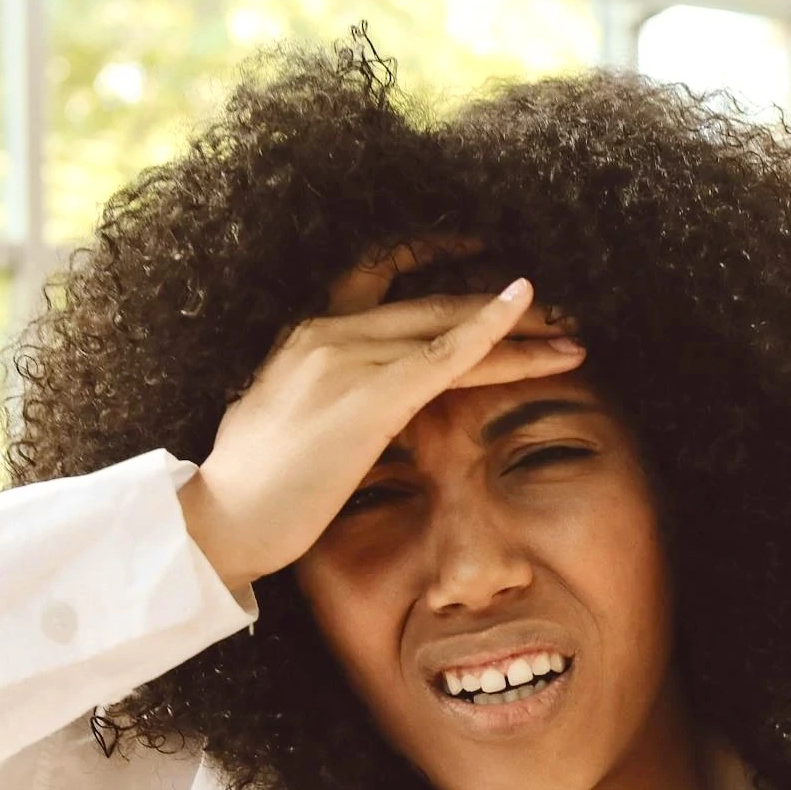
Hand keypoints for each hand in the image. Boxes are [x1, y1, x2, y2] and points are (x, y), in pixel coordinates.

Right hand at [176, 236, 582, 592]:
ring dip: (520, 337)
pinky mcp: (369, 398)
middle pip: (433, 308)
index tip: (486, 269)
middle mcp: (328, 334)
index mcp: (307, 336)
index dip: (441, 268)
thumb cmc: (249, 488)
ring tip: (572, 338)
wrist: (218, 521)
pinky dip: (490, 334)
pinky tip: (525, 315)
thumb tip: (339, 410)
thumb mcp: (281, 420)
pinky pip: (443, 357)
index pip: (387, 283)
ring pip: (450, 333)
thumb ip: (318, 398)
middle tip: (557, 316)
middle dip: (500, 312)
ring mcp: (348, 361)